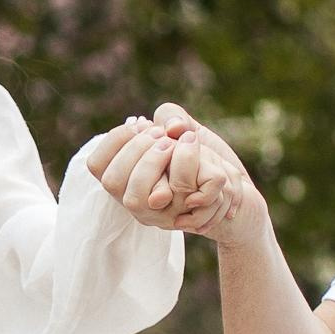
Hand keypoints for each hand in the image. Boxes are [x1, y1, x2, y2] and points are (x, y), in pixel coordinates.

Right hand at [85, 102, 265, 243]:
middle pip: (113, 183)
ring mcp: (163, 214)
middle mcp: (141, 204)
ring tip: (173, 141)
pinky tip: (198, 154)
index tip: (138, 123)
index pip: (97, 166)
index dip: (114, 141)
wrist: (237, 186)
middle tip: (160, 134)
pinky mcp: (191, 216)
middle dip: (134, 149)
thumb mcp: (186, 130)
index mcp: (130, 182)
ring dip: (152, 160)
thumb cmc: (205, 157)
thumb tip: (172, 129)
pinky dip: (187, 165)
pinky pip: (178, 192)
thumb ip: (172, 117)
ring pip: (136, 197)